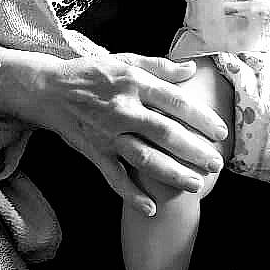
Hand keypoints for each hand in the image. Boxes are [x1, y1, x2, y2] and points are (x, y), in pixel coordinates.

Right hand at [37, 51, 227, 216]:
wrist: (49, 90)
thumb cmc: (91, 73)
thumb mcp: (124, 60)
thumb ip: (159, 66)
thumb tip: (191, 69)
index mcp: (133, 83)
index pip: (173, 101)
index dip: (200, 116)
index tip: (220, 131)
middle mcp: (122, 109)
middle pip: (163, 132)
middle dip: (193, 149)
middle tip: (216, 163)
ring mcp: (107, 134)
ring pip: (143, 157)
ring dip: (171, 173)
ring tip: (196, 185)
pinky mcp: (94, 152)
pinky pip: (114, 177)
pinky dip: (131, 194)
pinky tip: (151, 208)